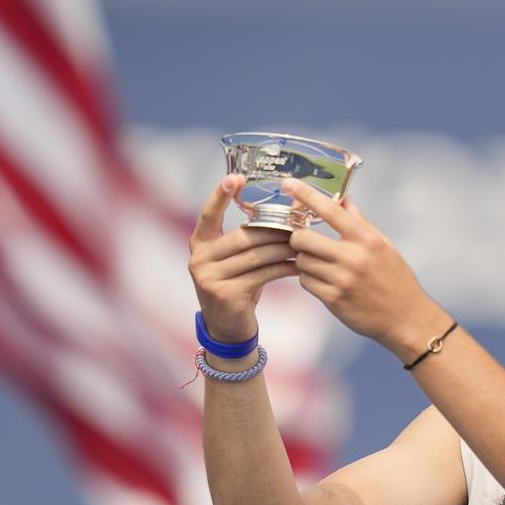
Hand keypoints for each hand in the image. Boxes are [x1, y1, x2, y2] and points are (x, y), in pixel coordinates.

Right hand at [188, 174, 299, 342]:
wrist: (228, 328)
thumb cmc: (238, 285)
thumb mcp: (239, 259)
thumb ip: (253, 236)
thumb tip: (290, 206)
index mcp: (200, 243)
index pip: (208, 214)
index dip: (220, 195)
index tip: (235, 177)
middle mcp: (199, 258)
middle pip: (244, 236)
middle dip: (275, 230)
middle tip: (300, 224)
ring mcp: (209, 277)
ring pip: (256, 256)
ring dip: (284, 249)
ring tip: (305, 244)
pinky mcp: (225, 294)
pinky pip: (262, 275)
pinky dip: (284, 268)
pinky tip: (300, 266)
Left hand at [283, 178, 448, 359]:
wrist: (406, 319)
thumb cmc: (397, 280)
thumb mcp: (385, 247)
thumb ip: (362, 224)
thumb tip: (344, 201)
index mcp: (367, 240)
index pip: (331, 210)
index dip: (306, 194)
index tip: (289, 184)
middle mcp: (353, 258)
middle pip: (303, 238)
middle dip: (298, 238)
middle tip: (304, 241)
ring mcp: (342, 280)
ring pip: (302, 261)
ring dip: (305, 261)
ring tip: (320, 265)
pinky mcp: (334, 299)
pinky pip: (306, 282)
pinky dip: (309, 280)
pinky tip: (324, 282)